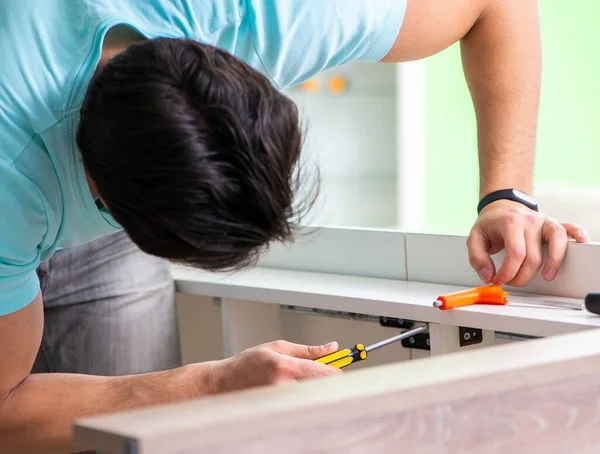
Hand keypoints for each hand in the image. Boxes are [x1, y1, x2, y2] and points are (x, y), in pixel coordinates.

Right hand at [208, 340, 342, 392]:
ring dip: (316, 386)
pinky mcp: (279, 408)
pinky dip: (305, 394)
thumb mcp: (278, 347)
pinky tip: (298, 387)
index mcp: (285, 366)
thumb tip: (330, 348)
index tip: (343, 366)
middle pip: (320, 386)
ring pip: (312, 395)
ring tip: (307, 377)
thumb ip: (307, 350)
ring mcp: (281, 400)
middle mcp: (284, 385)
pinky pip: (301, 402)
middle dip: (327, 378)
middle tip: (329, 370)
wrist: (226, 382)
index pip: (321, 371)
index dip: (336, 369)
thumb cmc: (248, 363)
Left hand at [467, 200, 589, 286]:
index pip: (515, 254)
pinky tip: (581, 243)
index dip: (508, 272)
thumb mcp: (475, 239)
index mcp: (510, 223)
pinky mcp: (553, 224)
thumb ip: (477, 259)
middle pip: (534, 256)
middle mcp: (530, 221)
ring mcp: (544, 221)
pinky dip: (578, 235)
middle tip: (512, 281)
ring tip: (546, 276)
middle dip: (522, 276)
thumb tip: (488, 275)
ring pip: (557, 242)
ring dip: (553, 262)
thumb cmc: (490, 225)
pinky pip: (570, 228)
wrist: (501, 208)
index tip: (500, 280)